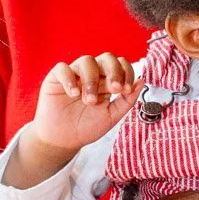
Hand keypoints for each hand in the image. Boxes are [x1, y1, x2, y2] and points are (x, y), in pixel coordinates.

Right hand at [5, 54, 143, 188]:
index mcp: (107, 81)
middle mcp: (92, 74)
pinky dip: (69, 79)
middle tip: (114, 90)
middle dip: (114, 72)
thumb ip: (128, 100)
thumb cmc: (86, 127)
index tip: (126, 90)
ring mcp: (74, 74)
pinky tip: (73, 94)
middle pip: (107, 58)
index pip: (121, 65)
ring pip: (86, 61)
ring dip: (92, 80)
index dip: (127, 73)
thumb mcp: (112, 116)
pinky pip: (62, 68)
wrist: (63, 141)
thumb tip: (142, 81)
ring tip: (90, 101)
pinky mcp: (55, 79)